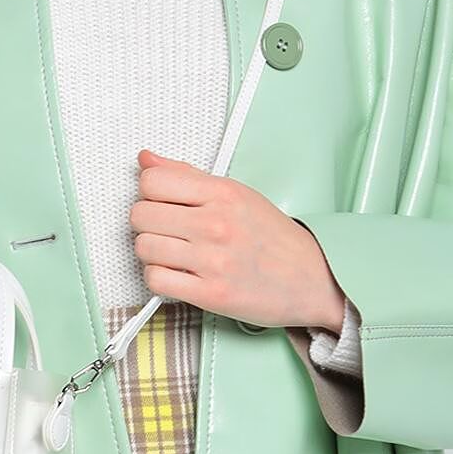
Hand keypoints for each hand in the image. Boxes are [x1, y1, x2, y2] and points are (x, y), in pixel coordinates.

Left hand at [131, 149, 347, 330]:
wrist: (311, 279)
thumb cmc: (274, 239)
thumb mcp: (236, 194)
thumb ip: (187, 176)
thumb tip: (146, 159)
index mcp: (223, 193)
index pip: (152, 180)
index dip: (149, 193)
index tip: (161, 203)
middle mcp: (217, 223)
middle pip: (141, 215)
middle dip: (147, 224)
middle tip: (165, 231)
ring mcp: (213, 260)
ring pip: (144, 248)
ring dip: (151, 253)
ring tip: (171, 254)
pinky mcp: (211, 294)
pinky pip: (157, 281)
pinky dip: (159, 279)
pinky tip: (175, 275)